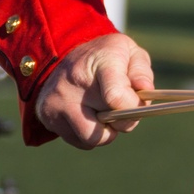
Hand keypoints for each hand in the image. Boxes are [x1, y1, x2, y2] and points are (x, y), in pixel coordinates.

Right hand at [35, 34, 154, 148]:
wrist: (63, 55)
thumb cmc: (105, 56)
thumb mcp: (129, 52)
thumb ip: (141, 72)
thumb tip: (146, 91)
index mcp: (101, 60)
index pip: (115, 96)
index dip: (131, 108)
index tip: (136, 104)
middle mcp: (75, 81)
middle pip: (108, 122)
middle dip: (123, 120)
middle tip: (122, 107)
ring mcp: (58, 100)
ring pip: (92, 139)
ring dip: (105, 132)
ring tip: (104, 112)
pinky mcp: (47, 115)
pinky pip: (79, 142)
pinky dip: (89, 134)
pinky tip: (88, 115)